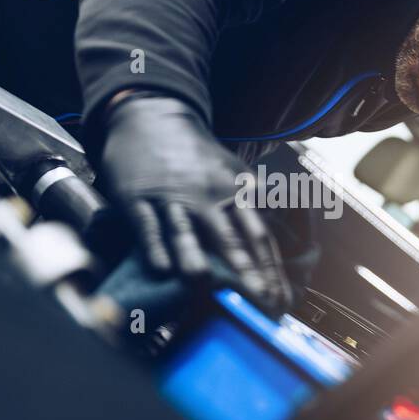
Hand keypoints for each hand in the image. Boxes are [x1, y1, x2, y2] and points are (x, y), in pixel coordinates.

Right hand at [95, 93, 291, 310]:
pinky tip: (161, 270)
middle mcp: (209, 196)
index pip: (259, 237)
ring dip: (196, 260)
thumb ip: (246, 212)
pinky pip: (149, 227)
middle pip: (231, 239)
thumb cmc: (194, 156)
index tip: (280, 301)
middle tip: (258, 304)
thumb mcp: (231, 174)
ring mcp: (173, 198)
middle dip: (246, 274)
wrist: (151, 115)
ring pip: (187, 233)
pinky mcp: (139, 199)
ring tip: (206, 286)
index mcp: (236, 190)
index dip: (271, 271)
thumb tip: (265, 258)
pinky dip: (155, 247)